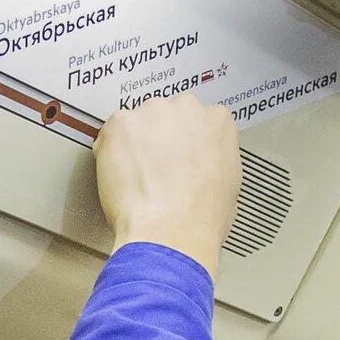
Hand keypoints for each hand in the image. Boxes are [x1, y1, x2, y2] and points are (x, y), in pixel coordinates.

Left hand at [93, 96, 240, 274]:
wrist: (170, 231)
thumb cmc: (200, 217)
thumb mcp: (229, 183)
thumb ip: (214, 158)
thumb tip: (204, 163)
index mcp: (217, 121)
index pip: (198, 118)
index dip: (184, 141)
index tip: (178, 154)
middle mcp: (186, 108)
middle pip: (166, 114)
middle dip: (159, 138)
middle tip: (156, 168)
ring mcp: (151, 112)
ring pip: (137, 123)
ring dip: (134, 143)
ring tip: (137, 176)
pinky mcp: (120, 124)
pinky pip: (111, 133)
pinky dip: (110, 152)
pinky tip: (121, 176)